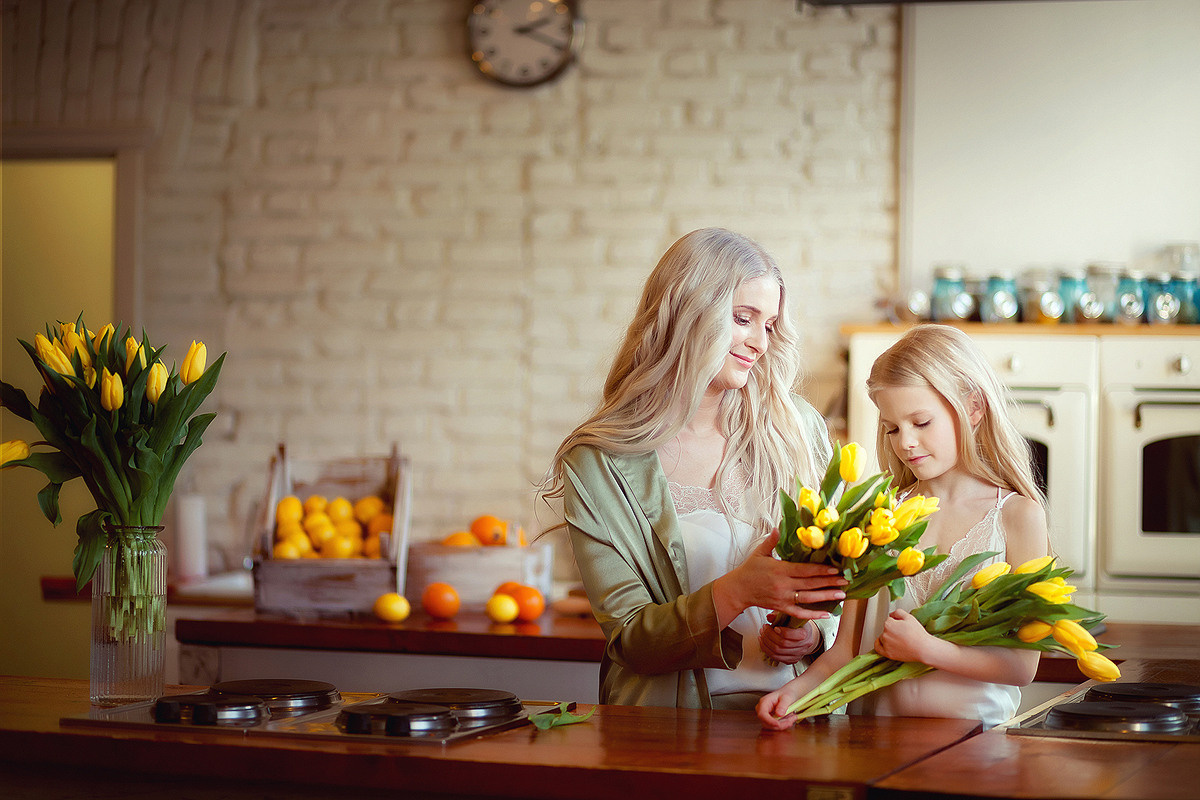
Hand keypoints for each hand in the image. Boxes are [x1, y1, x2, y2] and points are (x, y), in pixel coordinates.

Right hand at [722, 531, 846, 618]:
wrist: (738, 590)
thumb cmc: (749, 570)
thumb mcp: (760, 552)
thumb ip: (772, 541)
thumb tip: (779, 527)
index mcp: (780, 570)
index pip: (804, 570)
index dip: (821, 570)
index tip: (835, 569)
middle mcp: (784, 585)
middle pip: (810, 584)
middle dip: (829, 582)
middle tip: (845, 581)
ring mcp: (783, 598)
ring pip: (808, 599)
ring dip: (826, 597)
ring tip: (841, 595)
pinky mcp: (781, 607)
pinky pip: (800, 613)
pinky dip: (813, 615)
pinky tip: (826, 614)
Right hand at [756, 686, 799, 730]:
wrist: (789, 694)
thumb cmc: (787, 693)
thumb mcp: (787, 697)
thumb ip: (783, 705)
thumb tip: (779, 714)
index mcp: (764, 702)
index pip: (762, 714)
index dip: (769, 721)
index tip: (778, 724)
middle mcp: (763, 710)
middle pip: (767, 723)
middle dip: (780, 724)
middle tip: (792, 720)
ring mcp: (766, 716)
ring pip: (772, 727)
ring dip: (784, 725)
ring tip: (793, 717)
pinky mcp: (771, 720)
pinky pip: (776, 726)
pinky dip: (784, 725)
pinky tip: (790, 719)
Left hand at [759, 615, 820, 664]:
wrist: (805, 636)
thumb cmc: (797, 625)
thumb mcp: (791, 616)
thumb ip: (780, 615)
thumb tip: (770, 617)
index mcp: (805, 633)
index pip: (792, 635)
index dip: (781, 631)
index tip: (774, 627)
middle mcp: (803, 646)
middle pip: (782, 644)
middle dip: (769, 635)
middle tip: (764, 628)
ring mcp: (797, 655)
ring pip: (777, 652)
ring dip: (765, 643)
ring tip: (762, 635)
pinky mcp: (791, 661)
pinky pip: (776, 657)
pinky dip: (766, 650)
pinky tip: (763, 643)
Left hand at [874, 608, 934, 662]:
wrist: (923, 649)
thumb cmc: (918, 634)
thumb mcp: (909, 617)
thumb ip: (898, 612)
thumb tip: (891, 614)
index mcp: (888, 624)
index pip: (889, 620)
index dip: (896, 621)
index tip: (902, 625)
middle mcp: (885, 634)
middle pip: (886, 629)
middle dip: (893, 629)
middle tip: (903, 633)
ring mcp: (886, 645)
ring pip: (883, 638)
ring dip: (888, 637)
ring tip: (900, 639)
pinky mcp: (888, 653)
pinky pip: (878, 648)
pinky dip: (879, 644)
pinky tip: (882, 643)